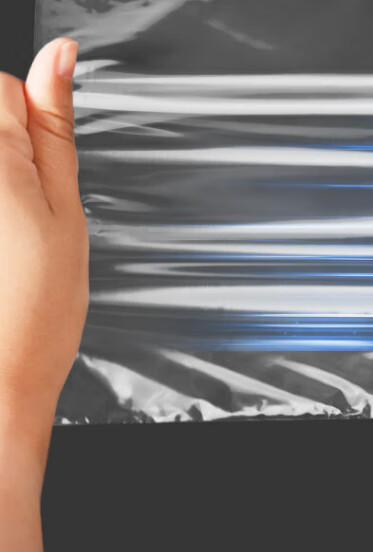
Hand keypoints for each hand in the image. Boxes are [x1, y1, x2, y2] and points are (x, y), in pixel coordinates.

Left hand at [0, 38, 87, 475]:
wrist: (0, 374)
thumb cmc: (36, 309)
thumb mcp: (66, 210)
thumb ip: (56, 130)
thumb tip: (60, 57)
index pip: (2, 86)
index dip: (33, 125)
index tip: (43, 172)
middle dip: (10, 154)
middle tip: (27, 212)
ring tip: (6, 239)